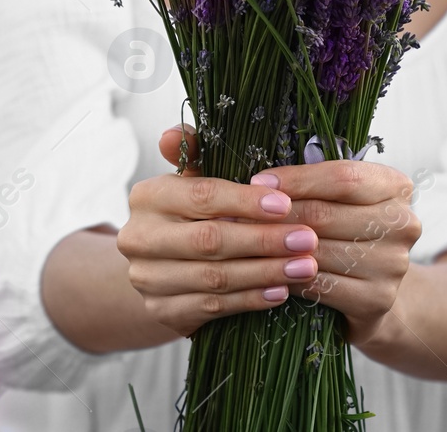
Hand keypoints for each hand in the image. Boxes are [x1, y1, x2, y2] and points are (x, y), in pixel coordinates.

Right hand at [115, 124, 326, 338]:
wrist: (162, 264)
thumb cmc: (193, 211)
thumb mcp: (195, 177)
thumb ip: (196, 151)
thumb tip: (175, 134)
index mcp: (148, 196)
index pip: (202, 196)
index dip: (246, 202)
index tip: (287, 204)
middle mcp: (139, 238)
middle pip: (210, 240)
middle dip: (264, 240)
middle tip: (308, 240)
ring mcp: (147, 279)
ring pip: (214, 278)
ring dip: (265, 272)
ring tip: (305, 267)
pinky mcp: (161, 311)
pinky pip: (212, 308)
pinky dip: (249, 300)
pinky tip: (280, 291)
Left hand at [244, 147, 421, 349]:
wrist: (373, 290)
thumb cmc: (346, 232)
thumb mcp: (342, 200)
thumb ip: (314, 185)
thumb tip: (259, 184)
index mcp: (397, 187)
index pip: (343, 176)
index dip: (297, 179)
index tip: (258, 182)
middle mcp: (403, 223)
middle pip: (327, 213)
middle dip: (278, 215)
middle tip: (240, 214)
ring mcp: (394, 264)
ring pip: (319, 251)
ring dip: (276, 248)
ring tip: (245, 242)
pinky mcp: (378, 299)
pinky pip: (320, 285)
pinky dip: (289, 278)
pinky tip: (268, 272)